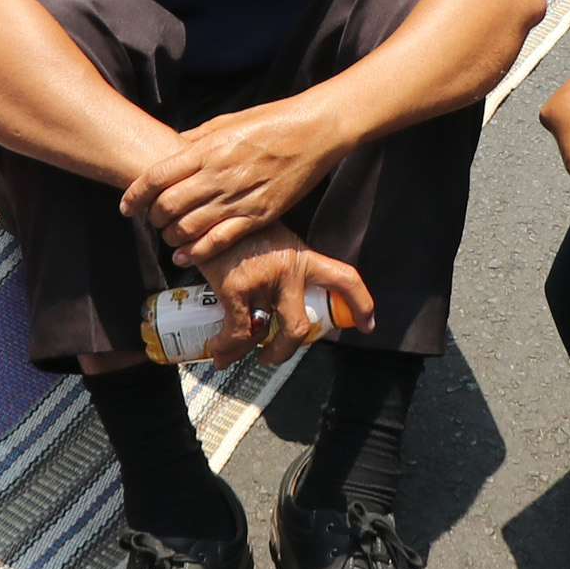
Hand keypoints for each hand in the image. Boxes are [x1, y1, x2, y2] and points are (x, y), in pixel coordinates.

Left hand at [124, 94, 341, 263]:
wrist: (314, 132)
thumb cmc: (270, 122)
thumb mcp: (227, 122)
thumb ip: (197, 139)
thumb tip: (172, 149)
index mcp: (208, 148)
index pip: (158, 176)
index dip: (136, 194)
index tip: (126, 205)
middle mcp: (219, 174)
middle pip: (169, 205)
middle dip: (153, 217)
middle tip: (152, 220)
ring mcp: (239, 197)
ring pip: (190, 227)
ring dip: (171, 237)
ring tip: (169, 236)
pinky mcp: (258, 215)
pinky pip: (220, 240)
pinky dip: (197, 252)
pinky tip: (185, 256)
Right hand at [204, 224, 369, 367]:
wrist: (202, 212)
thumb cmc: (234, 228)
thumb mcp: (269, 240)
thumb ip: (279, 268)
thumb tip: (274, 302)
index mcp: (302, 256)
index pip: (344, 279)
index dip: (361, 305)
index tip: (367, 325)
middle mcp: (288, 269)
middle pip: (299, 327)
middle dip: (284, 351)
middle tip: (272, 355)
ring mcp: (264, 279)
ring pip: (264, 334)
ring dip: (248, 352)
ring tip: (234, 355)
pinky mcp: (236, 288)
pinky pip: (238, 332)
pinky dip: (226, 347)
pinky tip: (218, 348)